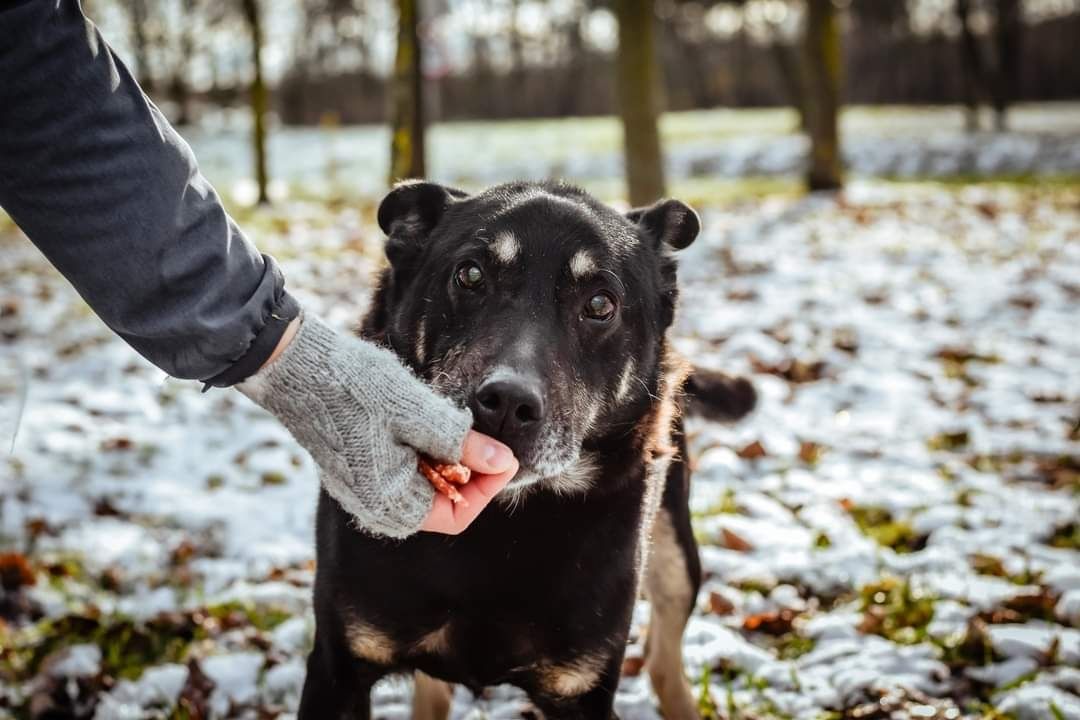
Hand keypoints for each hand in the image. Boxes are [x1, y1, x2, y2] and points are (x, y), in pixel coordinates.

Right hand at [239, 314, 503, 538]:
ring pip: (423, 482)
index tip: (505, 455)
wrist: (294, 365)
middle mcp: (374, 507)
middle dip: (467, 470)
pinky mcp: (356, 467)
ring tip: (445, 417)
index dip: (488, 488)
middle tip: (480, 432)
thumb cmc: (352, 388)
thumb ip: (461, 443)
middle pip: (441, 501)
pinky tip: (420, 415)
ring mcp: (362, 488)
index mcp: (389, 503)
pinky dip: (421, 448)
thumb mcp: (416, 411)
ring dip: (444, 455)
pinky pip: (402, 469)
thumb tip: (505, 462)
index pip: (457, 515)